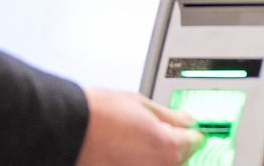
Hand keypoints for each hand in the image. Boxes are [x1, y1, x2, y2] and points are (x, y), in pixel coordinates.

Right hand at [74, 88, 202, 165]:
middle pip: (179, 158)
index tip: (184, 127)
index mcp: (167, 147)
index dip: (188, 130)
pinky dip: (138, 161)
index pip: (195, 141)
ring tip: (133, 139)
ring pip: (160, 165)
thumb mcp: (141, 103)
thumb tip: (187, 120)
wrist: (68, 127)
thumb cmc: (98, 113)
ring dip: (154, 156)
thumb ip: (170, 116)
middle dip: (171, 144)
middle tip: (151, 129)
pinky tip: (125, 150)